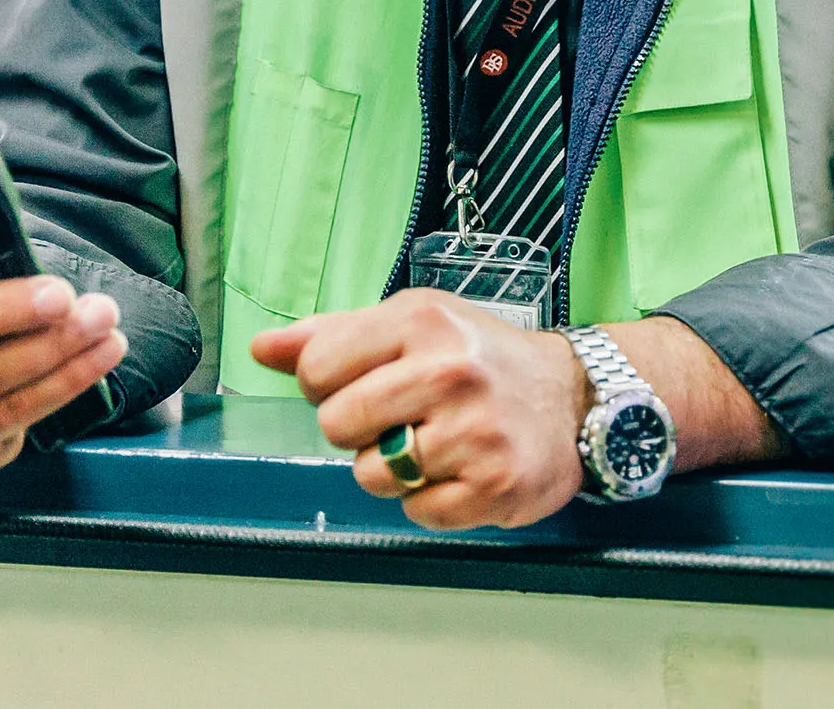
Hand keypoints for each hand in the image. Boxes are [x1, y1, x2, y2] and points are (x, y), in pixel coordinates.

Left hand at [250, 289, 585, 530]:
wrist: (572, 396)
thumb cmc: (479, 358)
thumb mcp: (414, 323)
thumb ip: (334, 334)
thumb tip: (261, 349)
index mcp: (421, 320)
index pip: (316, 368)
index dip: (329, 385)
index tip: (366, 382)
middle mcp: (449, 371)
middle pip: (337, 424)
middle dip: (358, 430)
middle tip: (401, 417)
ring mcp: (474, 431)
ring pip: (372, 475)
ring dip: (394, 469)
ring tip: (435, 443)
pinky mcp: (494, 483)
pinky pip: (417, 511)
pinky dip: (432, 500)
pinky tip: (461, 470)